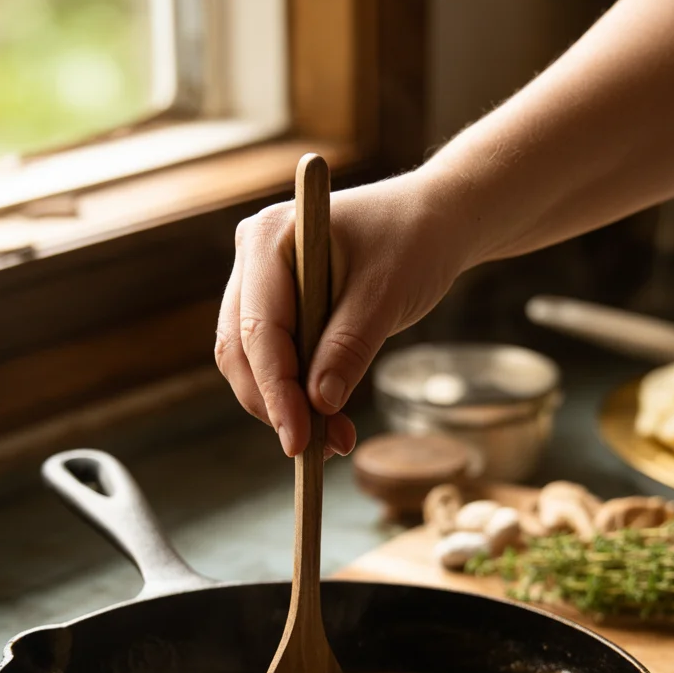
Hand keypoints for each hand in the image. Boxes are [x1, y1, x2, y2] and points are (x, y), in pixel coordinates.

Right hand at [214, 169, 465, 456]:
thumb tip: (318, 405)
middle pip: (240, 351)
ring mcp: (258, 284)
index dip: (276, 390)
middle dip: (276, 405)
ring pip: (249, 363)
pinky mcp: (276, 308)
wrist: (433, 223)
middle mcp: (251, 259)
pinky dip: (295, 394)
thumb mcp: (386, 295)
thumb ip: (349, 347)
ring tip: (334, 439)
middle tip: (318, 449)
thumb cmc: (412, 243)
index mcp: (268, 238)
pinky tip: (329, 418)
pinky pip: (271, 360)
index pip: (258, 329)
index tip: (298, 439)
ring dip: (285, 407)